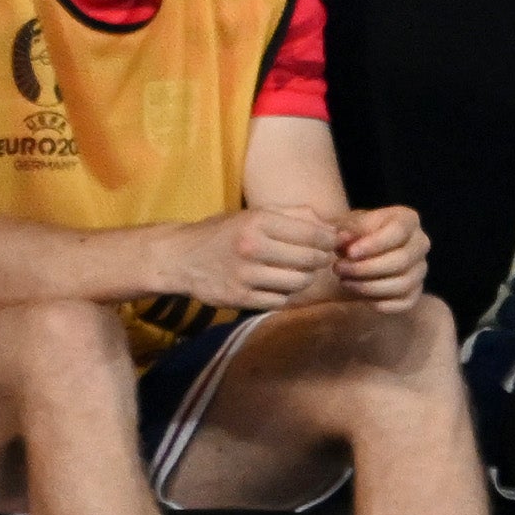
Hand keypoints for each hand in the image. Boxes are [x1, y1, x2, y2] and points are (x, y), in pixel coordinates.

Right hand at [166, 203, 344, 311]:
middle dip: (321, 260)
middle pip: (308, 260)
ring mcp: (245, 275)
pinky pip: (279, 300)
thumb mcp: (251, 214)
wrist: (181, 257)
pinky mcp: (240, 298)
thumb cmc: (222, 233)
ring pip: (297, 282)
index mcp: (257, 221)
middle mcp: (252, 247)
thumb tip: (329, 227)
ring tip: (300, 271)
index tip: (333, 242)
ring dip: (305, 278)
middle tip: (321, 258)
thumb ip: (290, 217)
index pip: (310, 234)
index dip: (329, 240)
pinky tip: (279, 284)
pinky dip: (285, 293)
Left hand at [333, 204, 429, 310]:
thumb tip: (342, 238)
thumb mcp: (347, 224)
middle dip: (366, 268)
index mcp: (407, 219)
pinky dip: (380, 302)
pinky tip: (359, 295)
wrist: (360, 252)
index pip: (398, 231)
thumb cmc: (355, 233)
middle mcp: (420, 243)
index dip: (374, 244)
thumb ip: (345, 229)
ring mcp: (420, 270)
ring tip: (344, 281)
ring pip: (402, 284)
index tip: (350, 253)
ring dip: (369, 286)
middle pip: (402, 260)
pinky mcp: (415, 293)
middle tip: (339, 268)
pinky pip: (404, 303)